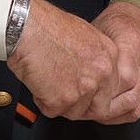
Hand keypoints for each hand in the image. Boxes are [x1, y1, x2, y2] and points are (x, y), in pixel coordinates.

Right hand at [7, 0, 119, 120]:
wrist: (27, 28)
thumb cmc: (48, 27)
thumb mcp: (85, 37)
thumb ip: (94, 60)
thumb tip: (91, 76)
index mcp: (109, 55)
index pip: (112, 90)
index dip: (96, 96)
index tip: (87, 96)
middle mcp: (102, 72)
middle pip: (99, 107)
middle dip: (81, 106)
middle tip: (66, 97)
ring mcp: (84, 87)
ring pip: (75, 112)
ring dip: (60, 103)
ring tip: (49, 82)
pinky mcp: (63, 99)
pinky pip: (53, 111)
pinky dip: (42, 101)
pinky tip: (39, 82)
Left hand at [90, 0, 139, 123]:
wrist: (139, 18)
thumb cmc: (116, 23)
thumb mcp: (97, 30)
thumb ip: (87, 54)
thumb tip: (66, 74)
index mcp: (131, 42)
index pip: (123, 79)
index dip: (102, 95)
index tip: (82, 100)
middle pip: (130, 97)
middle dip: (105, 110)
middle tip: (84, 112)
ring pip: (136, 105)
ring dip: (113, 114)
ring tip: (94, 114)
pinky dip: (124, 113)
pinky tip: (110, 113)